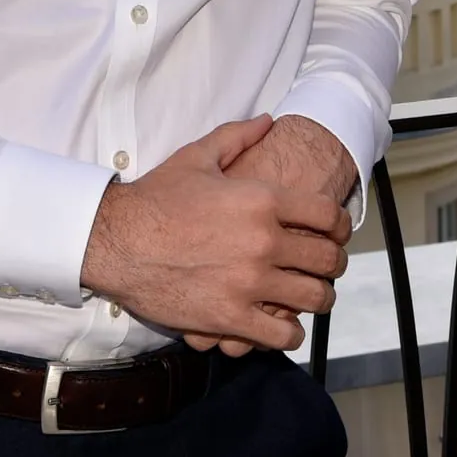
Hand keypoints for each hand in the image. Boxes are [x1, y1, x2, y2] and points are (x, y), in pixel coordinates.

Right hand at [79, 116, 350, 351]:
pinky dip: (289, 334)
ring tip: (313, 297)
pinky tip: (284, 326)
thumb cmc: (155, 198)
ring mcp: (248, 283)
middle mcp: (263, 241)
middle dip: (334, 264)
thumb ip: (238, 137)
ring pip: (313, 299)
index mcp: (261, 200)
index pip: (327, 215)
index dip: (341, 225)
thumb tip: (268, 121)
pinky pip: (281, 335)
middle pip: (327, 259)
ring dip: (319, 299)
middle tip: (329, 267)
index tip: (338, 232)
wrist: (115, 241)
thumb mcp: (197, 157)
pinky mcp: (229, 317)